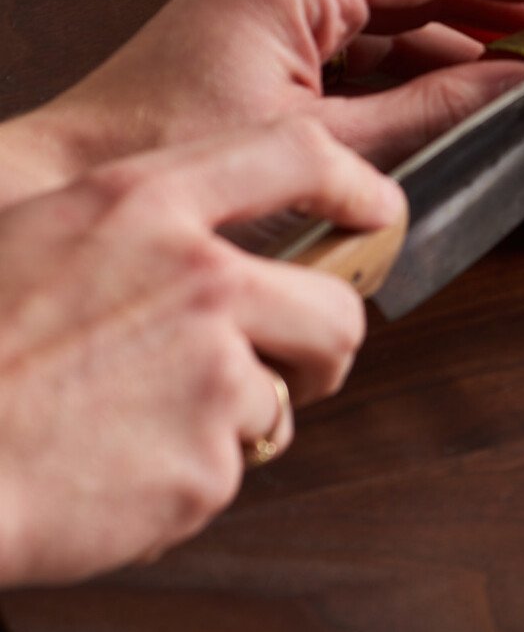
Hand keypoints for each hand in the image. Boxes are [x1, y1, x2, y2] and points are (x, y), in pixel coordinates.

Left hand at [0, 0, 523, 207]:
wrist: (62, 190)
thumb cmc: (172, 165)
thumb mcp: (328, 146)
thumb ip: (436, 111)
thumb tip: (521, 86)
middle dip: (514, 9)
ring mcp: (271, 16)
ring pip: (400, 19)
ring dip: (470, 47)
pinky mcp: (262, 54)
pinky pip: (363, 52)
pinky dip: (418, 74)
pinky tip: (465, 103)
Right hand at [0, 119, 401, 585]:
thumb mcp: (28, 236)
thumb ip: (126, 233)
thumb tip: (200, 245)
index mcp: (138, 205)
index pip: (297, 153)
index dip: (357, 183)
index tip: (379, 211)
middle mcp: (196, 277)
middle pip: (337, 307)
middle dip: (323, 346)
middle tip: (289, 368)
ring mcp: (211, 370)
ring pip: (284, 395)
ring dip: (236, 418)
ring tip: (138, 425)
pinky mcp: (210, 460)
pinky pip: (232, 466)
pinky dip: (186, 478)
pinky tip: (111, 469)